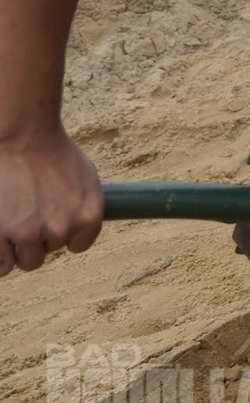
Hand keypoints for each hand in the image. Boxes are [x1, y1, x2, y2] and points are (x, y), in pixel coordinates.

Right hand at [0, 128, 102, 276]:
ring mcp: (29, 232)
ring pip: (26, 261)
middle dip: (40, 237)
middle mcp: (61, 228)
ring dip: (19, 249)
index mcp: (89, 216)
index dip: (65, 234)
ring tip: (13, 224)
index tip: (53, 220)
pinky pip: (2, 265)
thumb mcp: (87, 179)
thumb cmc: (54, 154)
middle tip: (30, 212)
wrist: (23, 137)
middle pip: (49, 250)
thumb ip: (85, 208)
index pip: (78, 245)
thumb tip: (80, 228)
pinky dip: (1, 256)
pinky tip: (1, 237)